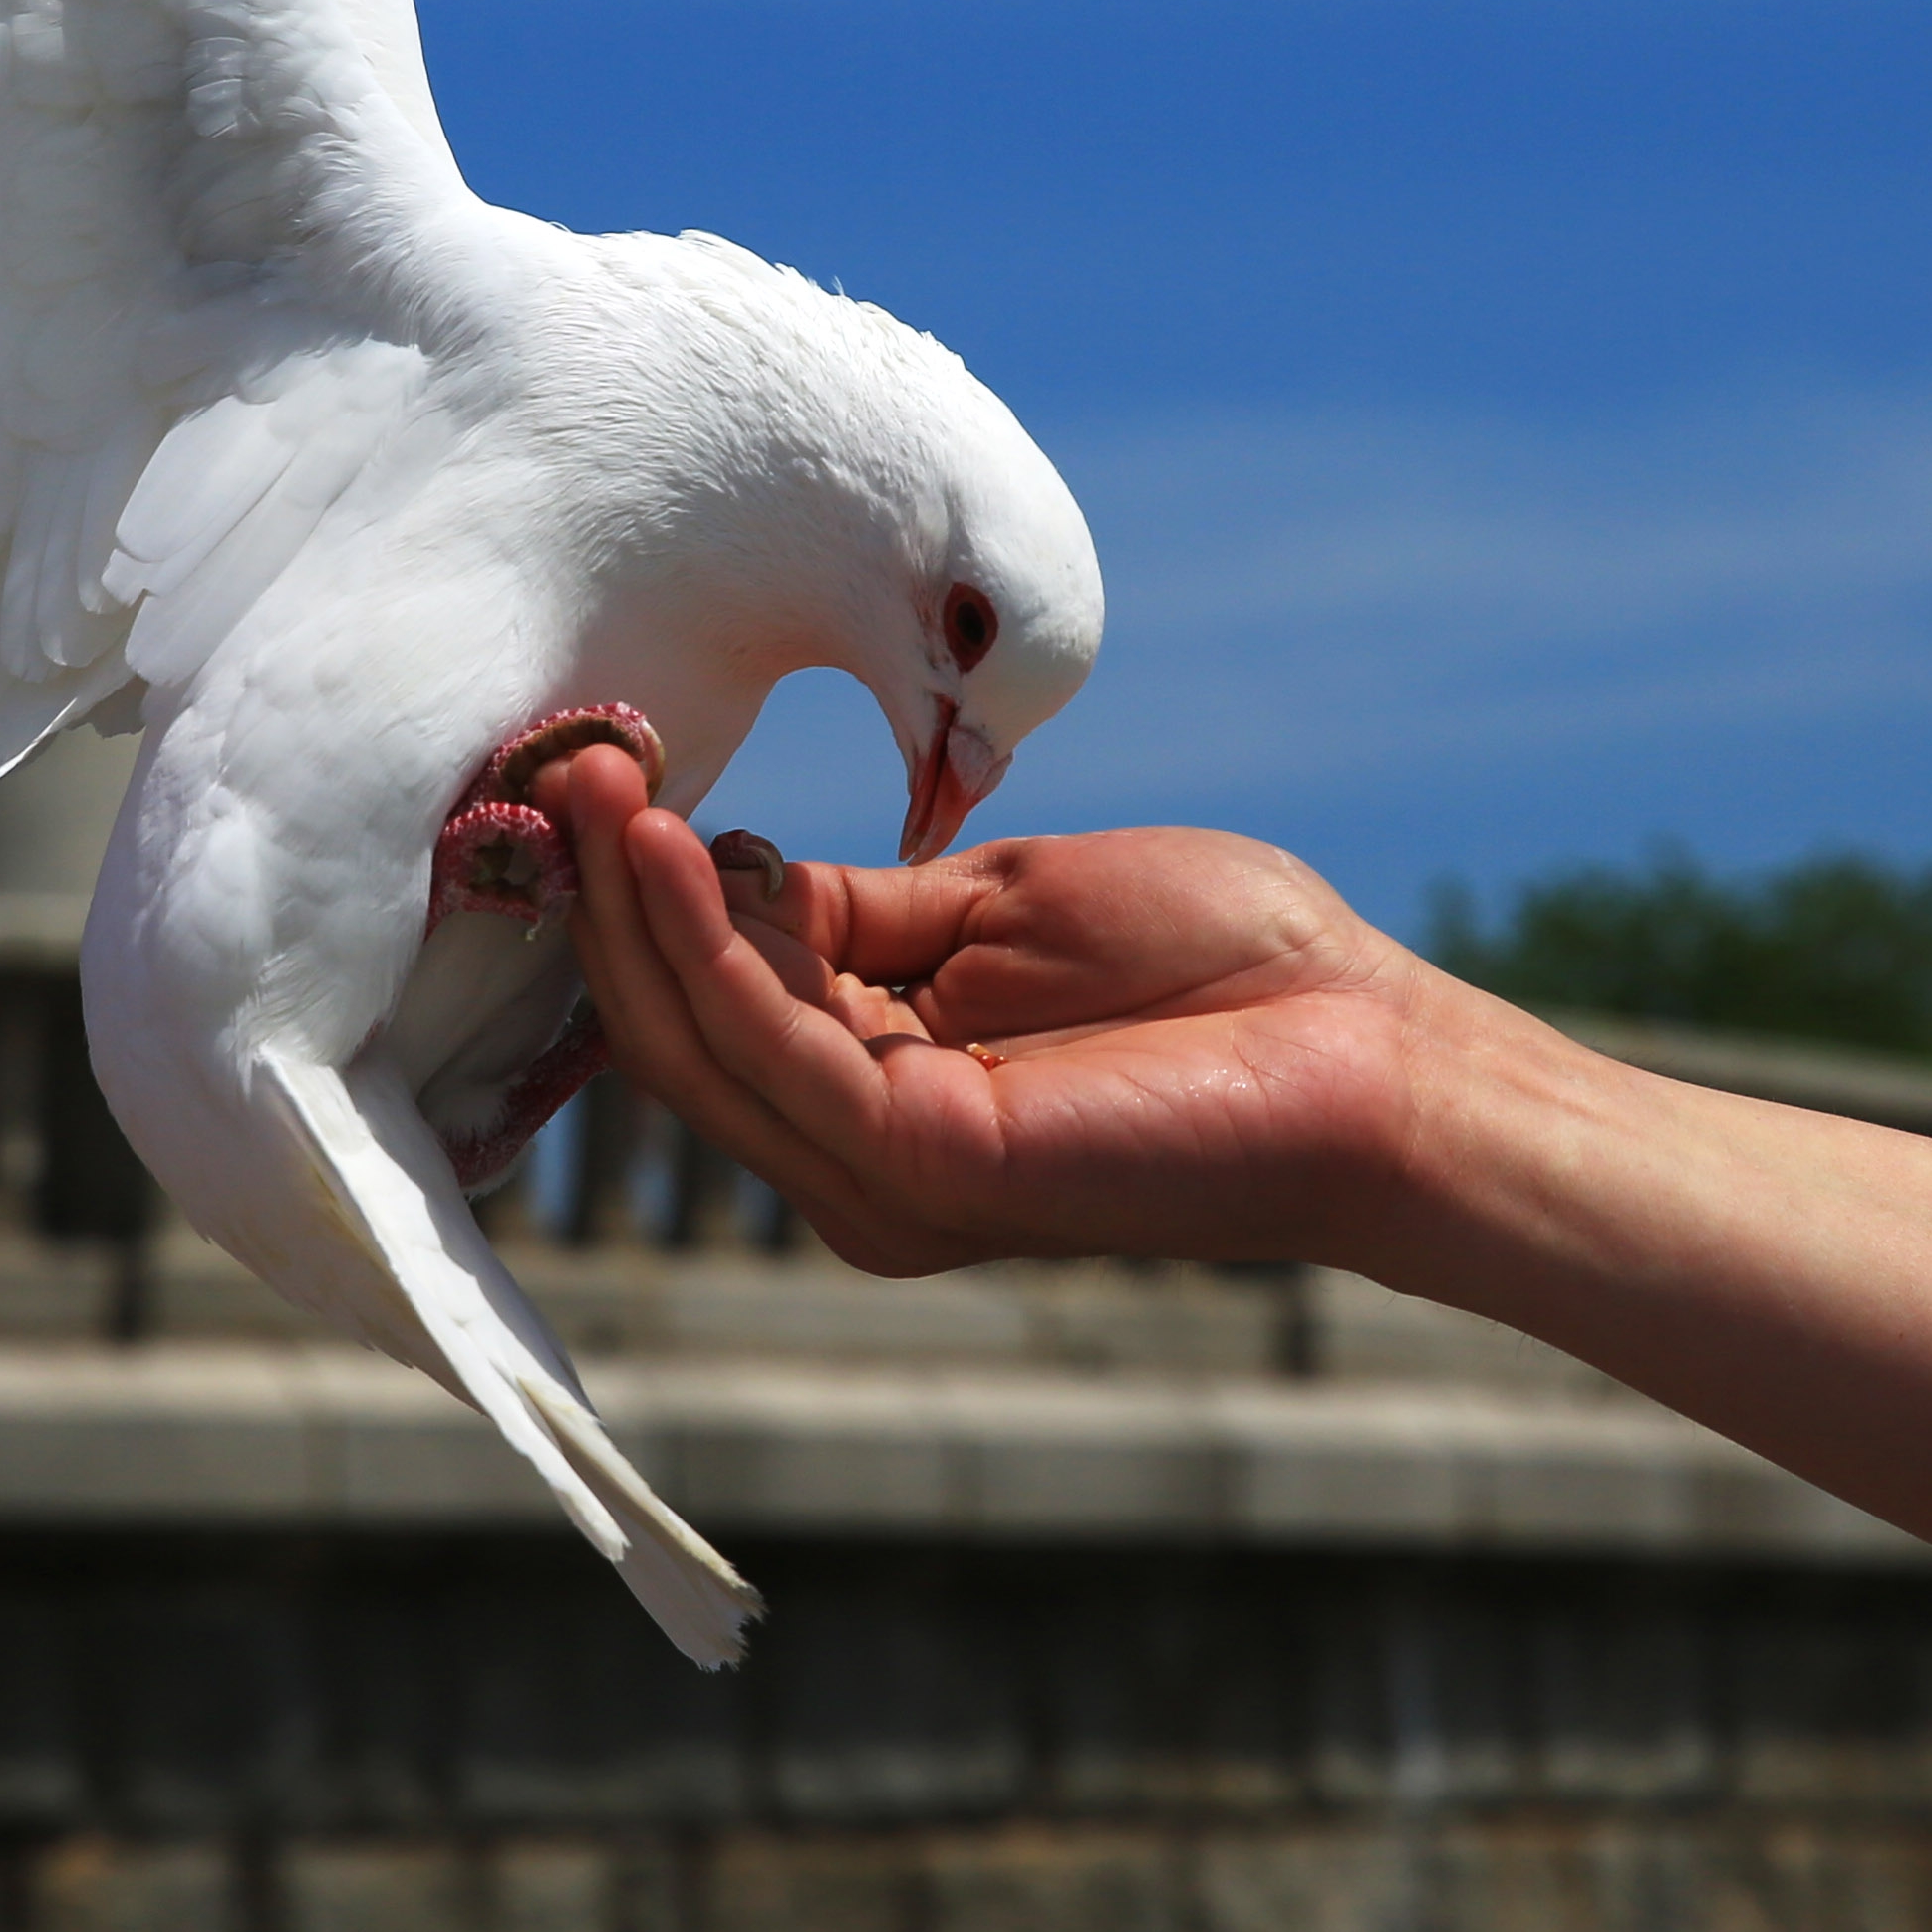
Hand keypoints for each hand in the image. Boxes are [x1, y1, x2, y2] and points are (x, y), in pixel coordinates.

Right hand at [536, 745, 1467, 1275]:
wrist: (1366, 1047)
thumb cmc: (1223, 969)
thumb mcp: (1001, 905)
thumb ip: (862, 909)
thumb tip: (726, 867)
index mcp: (880, 1091)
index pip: (711, 998)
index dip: (647, 887)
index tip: (603, 766)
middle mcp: (858, 1153)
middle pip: (673, 1029)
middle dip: (610, 890)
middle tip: (565, 759)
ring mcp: (882, 1171)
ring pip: (697, 1042)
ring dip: (636, 907)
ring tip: (598, 781)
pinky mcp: (919, 1163)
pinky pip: (770, 1046)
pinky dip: (705, 943)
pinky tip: (677, 846)